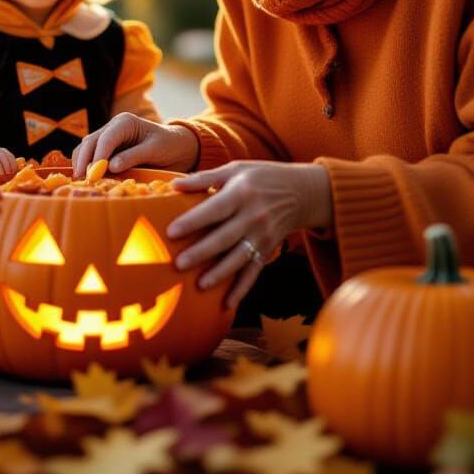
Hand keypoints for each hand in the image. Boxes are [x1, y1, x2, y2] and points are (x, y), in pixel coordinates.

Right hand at [0, 147, 18, 181]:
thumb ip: (3, 175)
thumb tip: (16, 177)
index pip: (9, 155)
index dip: (14, 162)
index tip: (16, 173)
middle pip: (5, 153)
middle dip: (11, 163)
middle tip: (13, 174)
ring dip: (6, 164)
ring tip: (7, 175)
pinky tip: (0, 174)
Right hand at [71, 114, 199, 177]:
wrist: (177, 147)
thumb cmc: (169, 146)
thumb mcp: (154, 150)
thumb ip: (133, 157)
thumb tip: (111, 167)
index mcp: (125, 122)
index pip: (106, 139)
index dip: (97, 157)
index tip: (93, 175)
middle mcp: (113, 126)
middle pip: (90, 141)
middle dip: (84, 160)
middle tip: (81, 181)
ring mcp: (108, 136)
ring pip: (86, 147)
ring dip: (82, 163)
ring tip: (81, 182)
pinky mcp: (107, 148)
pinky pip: (91, 155)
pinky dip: (86, 165)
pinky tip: (86, 179)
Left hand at [168, 161, 331, 309]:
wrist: (302, 192)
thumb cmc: (260, 177)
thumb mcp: (235, 170)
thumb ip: (204, 178)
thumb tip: (173, 185)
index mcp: (241, 193)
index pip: (214, 209)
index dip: (193, 220)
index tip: (171, 231)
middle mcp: (253, 216)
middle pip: (225, 237)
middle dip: (202, 252)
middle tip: (178, 264)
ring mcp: (262, 236)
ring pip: (239, 258)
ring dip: (220, 273)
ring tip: (199, 285)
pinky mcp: (267, 250)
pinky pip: (254, 272)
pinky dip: (242, 289)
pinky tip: (227, 304)